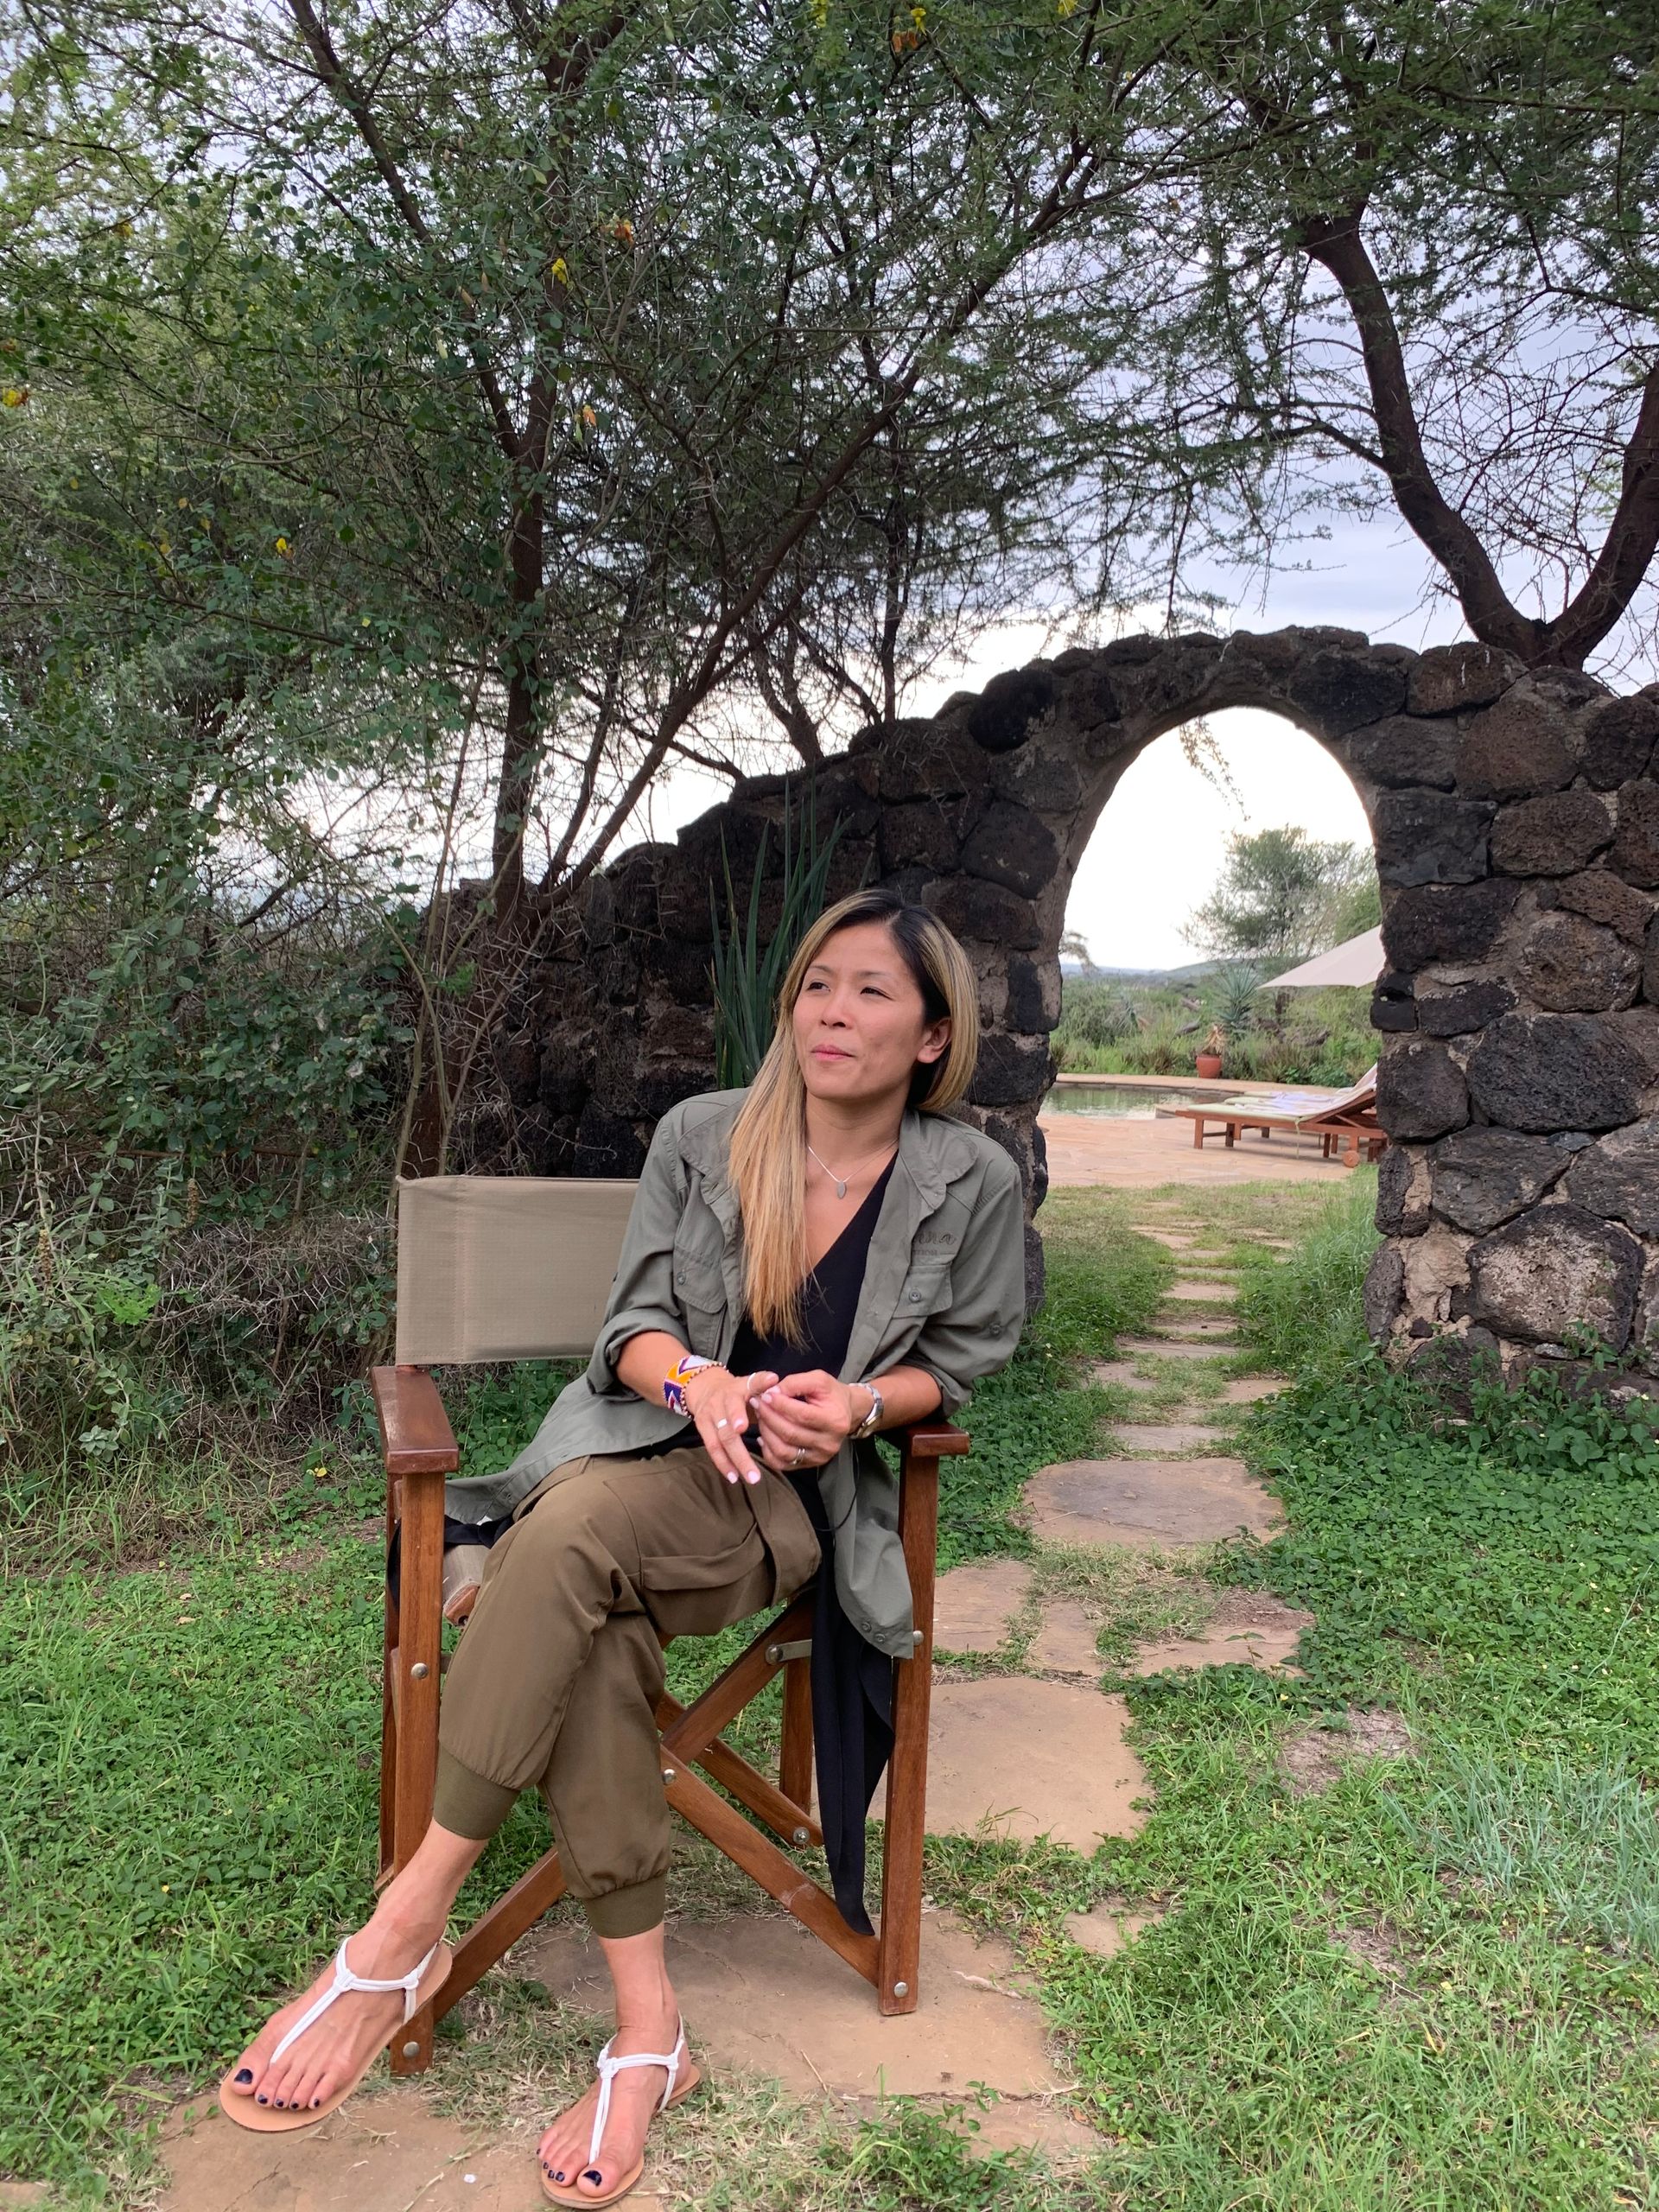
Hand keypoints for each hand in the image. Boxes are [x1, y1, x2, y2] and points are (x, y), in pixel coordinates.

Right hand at [685, 1364, 777, 1485]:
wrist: (707, 1387)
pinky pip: (712, 1448)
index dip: (742, 1410)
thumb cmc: (738, 1391)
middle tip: (756, 1472)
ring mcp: (709, 1415)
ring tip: (750, 1477)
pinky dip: (723, 1463)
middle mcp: (721, 1402)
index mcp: (737, 1389)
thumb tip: (775, 1380)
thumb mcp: (750, 1383)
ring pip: (721, 1442)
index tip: (746, 1425)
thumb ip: (762, 1385)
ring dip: (735, 1461)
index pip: (744, 1393)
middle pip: (729, 1430)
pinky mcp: (701, 1427)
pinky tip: (734, 1477)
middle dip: (742, 1452)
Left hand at [751, 1370, 863, 1472]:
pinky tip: (764, 1436)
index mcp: (835, 1420)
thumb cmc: (831, 1394)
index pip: (802, 1414)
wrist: (846, 1412)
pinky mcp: (810, 1465)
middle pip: (790, 1433)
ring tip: (760, 1417)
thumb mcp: (819, 1379)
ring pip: (784, 1451)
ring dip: (766, 1433)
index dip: (780, 1405)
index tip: (766, 1395)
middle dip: (769, 1417)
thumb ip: (796, 1383)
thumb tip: (772, 1392)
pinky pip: (782, 1463)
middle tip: (757, 1403)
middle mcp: (829, 1443)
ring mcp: (819, 1457)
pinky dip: (768, 1451)